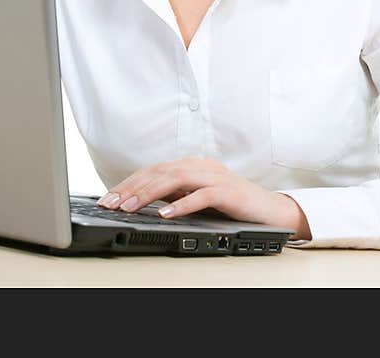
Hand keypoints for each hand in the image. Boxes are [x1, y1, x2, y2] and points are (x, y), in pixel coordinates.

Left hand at [96, 156, 310, 239]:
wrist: (271, 210)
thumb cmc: (232, 205)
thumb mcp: (196, 198)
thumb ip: (174, 195)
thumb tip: (141, 202)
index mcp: (191, 165)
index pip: (153, 170)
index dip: (129, 182)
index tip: (109, 198)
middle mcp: (200, 166)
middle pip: (160, 172)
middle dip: (132, 187)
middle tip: (111, 202)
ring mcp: (215, 177)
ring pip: (175, 179)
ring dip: (149, 193)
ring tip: (131, 206)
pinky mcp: (228, 191)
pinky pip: (201, 196)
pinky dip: (181, 204)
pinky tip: (165, 214)